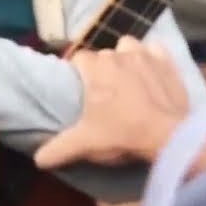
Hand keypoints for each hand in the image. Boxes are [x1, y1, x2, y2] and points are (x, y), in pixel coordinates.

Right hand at [34, 36, 188, 169]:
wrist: (168, 135)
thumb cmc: (122, 134)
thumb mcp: (85, 144)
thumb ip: (58, 149)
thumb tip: (37, 159)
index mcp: (95, 69)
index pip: (78, 59)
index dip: (78, 72)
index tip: (81, 89)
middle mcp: (117, 55)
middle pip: (103, 55)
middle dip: (101, 70)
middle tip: (104, 93)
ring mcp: (144, 55)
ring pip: (127, 46)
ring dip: (125, 58)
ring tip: (128, 79)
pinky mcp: (167, 61)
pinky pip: (154, 50)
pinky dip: (152, 58)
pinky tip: (151, 72)